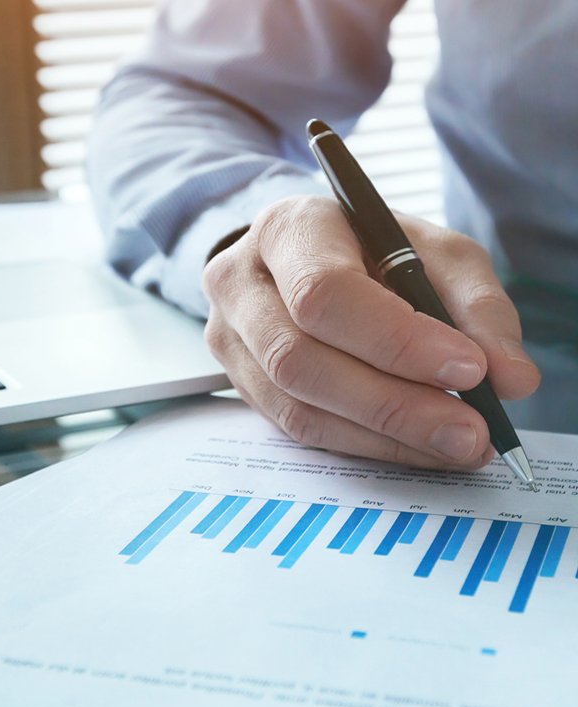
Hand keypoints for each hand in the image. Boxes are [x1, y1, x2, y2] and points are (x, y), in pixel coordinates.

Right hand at [202, 195, 540, 468]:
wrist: (301, 259)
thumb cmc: (368, 248)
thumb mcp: (432, 251)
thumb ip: (476, 306)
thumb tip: (510, 379)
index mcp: (287, 230)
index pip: (324, 292)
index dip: (394, 339)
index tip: (469, 370)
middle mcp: (240, 283)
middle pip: (299, 359)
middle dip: (392, 405)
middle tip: (469, 431)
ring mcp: (228, 336)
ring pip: (295, 406)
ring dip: (381, 436)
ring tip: (451, 443)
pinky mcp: (237, 380)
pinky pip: (293, 426)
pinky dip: (360, 443)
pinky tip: (408, 443)